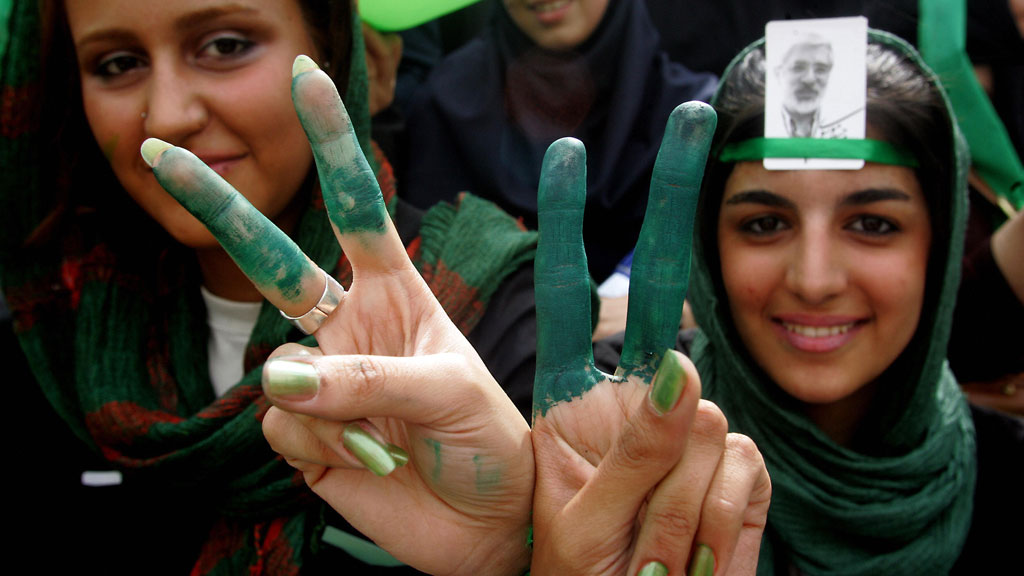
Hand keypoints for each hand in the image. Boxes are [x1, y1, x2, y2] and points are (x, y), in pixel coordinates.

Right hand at [144, 55, 532, 575]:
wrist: (486, 522)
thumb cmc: (489, 441)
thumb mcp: (450, 393)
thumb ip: (368, 378)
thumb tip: (278, 374)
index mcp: (395, 293)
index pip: (357, 208)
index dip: (333, 145)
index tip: (307, 81)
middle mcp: (348, 326)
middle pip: (270, 259)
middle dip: (219, 207)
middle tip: (160, 153)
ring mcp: (321, 380)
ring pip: (277, 372)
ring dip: (329, 411)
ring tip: (389, 442)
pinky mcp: (301, 434)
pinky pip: (277, 424)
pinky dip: (319, 445)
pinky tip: (364, 462)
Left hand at [529, 104, 770, 575]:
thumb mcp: (583, 526)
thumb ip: (632, 451)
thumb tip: (684, 366)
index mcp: (575, 405)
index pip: (569, 299)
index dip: (568, 228)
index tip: (564, 155)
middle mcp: (639, 403)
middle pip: (664, 307)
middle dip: (674, 209)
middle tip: (690, 117)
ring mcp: (696, 433)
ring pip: (710, 422)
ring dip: (679, 504)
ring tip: (652, 559)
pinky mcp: (747, 471)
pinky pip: (748, 469)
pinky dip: (723, 524)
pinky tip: (696, 559)